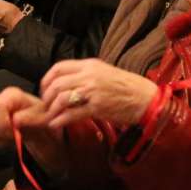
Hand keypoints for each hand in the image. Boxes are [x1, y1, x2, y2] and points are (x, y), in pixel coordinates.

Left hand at [38, 58, 158, 127]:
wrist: (146, 98)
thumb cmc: (127, 87)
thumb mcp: (104, 72)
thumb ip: (86, 74)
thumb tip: (67, 83)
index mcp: (90, 65)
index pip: (59, 67)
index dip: (47, 79)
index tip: (44, 90)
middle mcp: (89, 75)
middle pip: (57, 84)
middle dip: (47, 97)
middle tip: (46, 106)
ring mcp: (93, 91)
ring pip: (62, 98)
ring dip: (52, 110)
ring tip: (51, 117)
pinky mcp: (98, 107)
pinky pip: (72, 114)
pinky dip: (60, 120)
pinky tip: (56, 124)